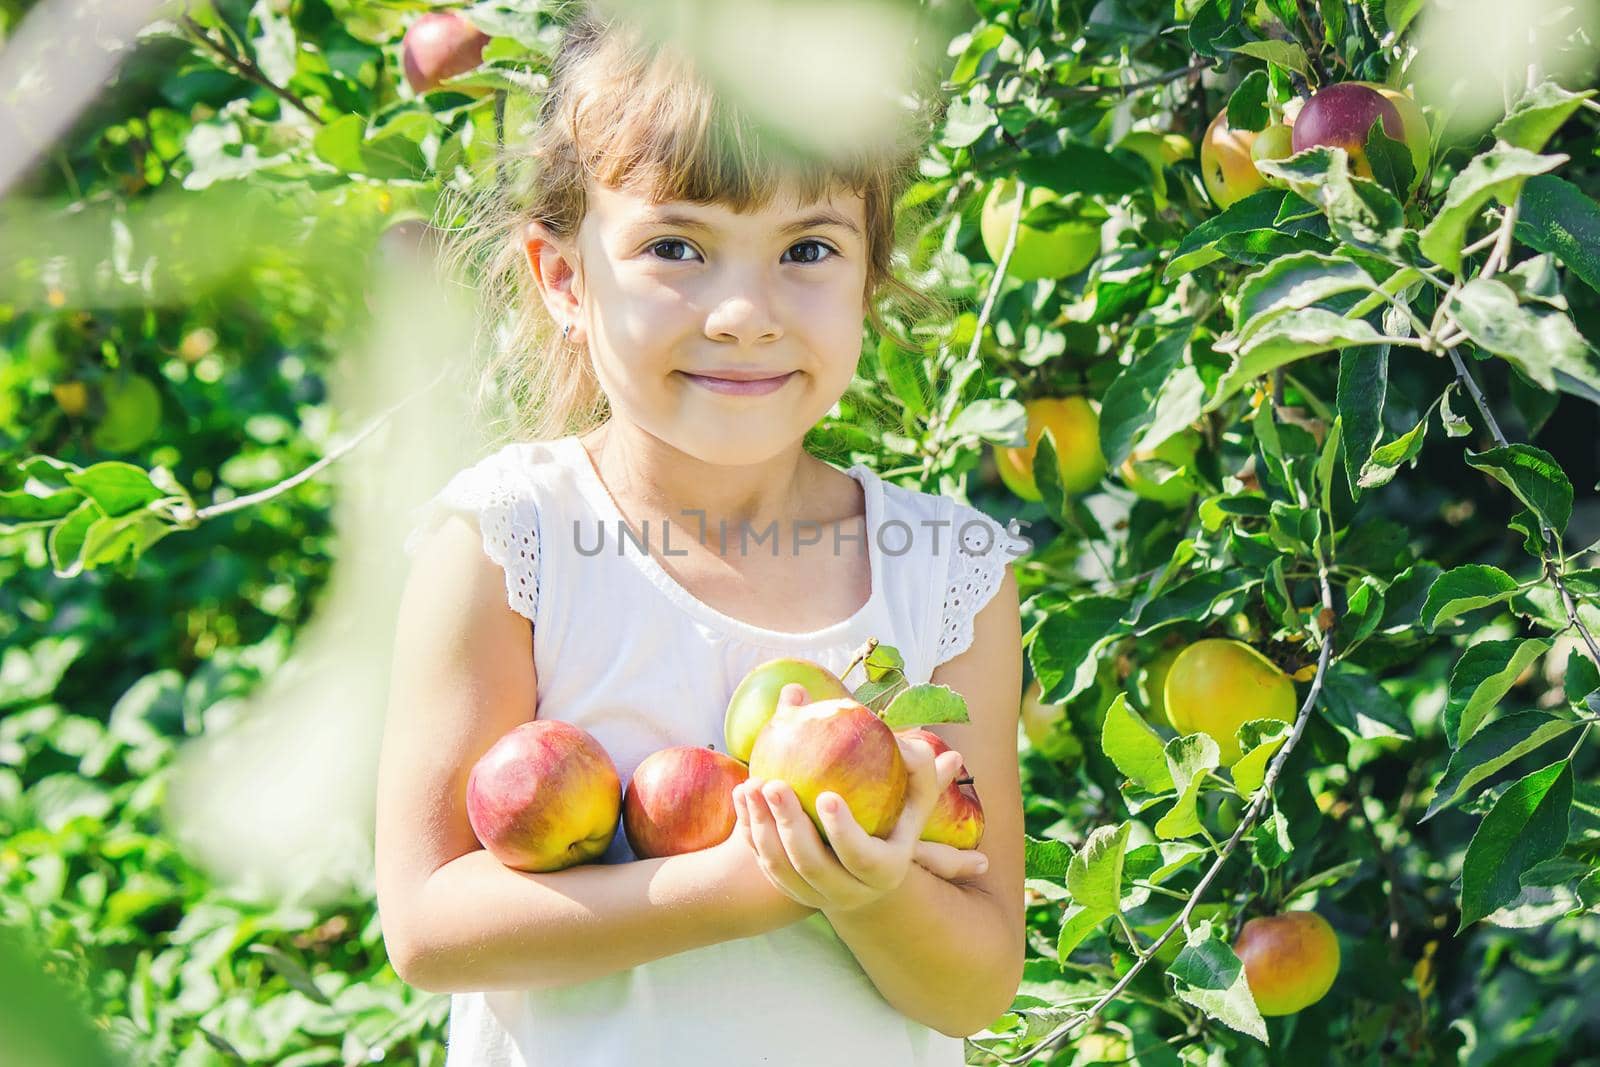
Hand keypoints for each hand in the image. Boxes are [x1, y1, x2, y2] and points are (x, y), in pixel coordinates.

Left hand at [732, 710, 988, 915]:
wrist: (862, 865)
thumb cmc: (894, 818)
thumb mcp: (915, 799)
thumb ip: (923, 772)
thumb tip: (942, 753)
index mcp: (884, 871)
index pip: (861, 856)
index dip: (844, 832)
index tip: (827, 795)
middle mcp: (849, 892)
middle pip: (813, 865)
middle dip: (790, 826)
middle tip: (775, 784)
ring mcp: (815, 894)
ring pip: (781, 869)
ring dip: (761, 827)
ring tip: (751, 785)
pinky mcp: (787, 887)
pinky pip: (763, 862)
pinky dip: (749, 830)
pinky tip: (743, 793)